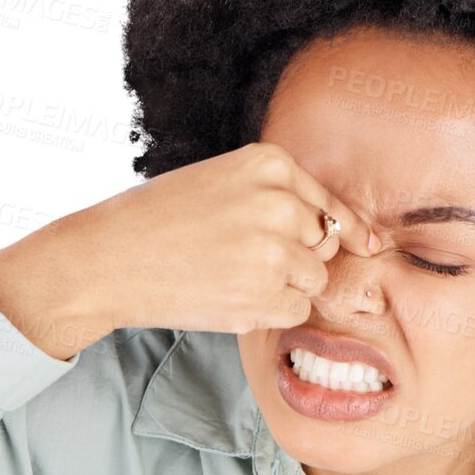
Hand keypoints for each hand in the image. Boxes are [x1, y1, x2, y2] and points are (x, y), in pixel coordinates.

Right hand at [0, 142, 380, 359]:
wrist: (107, 258)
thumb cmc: (159, 218)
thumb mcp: (221, 181)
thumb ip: (279, 197)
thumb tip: (361, 239)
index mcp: (268, 163)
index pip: (328, 203)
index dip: (346, 228)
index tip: (367, 245)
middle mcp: (277, 203)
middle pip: (322, 244)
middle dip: (295, 257)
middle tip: (242, 259)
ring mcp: (272, 253)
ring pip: (312, 280)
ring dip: (283, 286)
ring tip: (231, 276)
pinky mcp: (262, 297)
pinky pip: (295, 311)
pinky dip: (270, 311)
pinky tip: (229, 297)